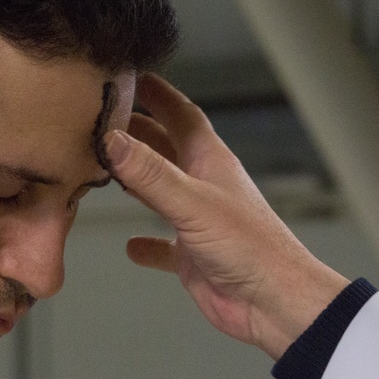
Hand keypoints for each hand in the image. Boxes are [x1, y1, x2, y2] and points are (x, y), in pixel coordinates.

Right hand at [104, 73, 348, 359]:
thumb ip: (151, 173)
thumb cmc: (251, 249)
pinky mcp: (195, 257)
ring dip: (137, 182)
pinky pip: (166, 245)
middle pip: (165, 149)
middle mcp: (204, 187)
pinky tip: (131, 246)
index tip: (132, 75)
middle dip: (136, 133)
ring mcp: (199, 222)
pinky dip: (148, 244)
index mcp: (211, 162)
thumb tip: (112, 140)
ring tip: (105, 169)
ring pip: (162, 193)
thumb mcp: (193, 204)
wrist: (276, 303)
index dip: (158, 94)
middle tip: (102, 121)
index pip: (181, 115)